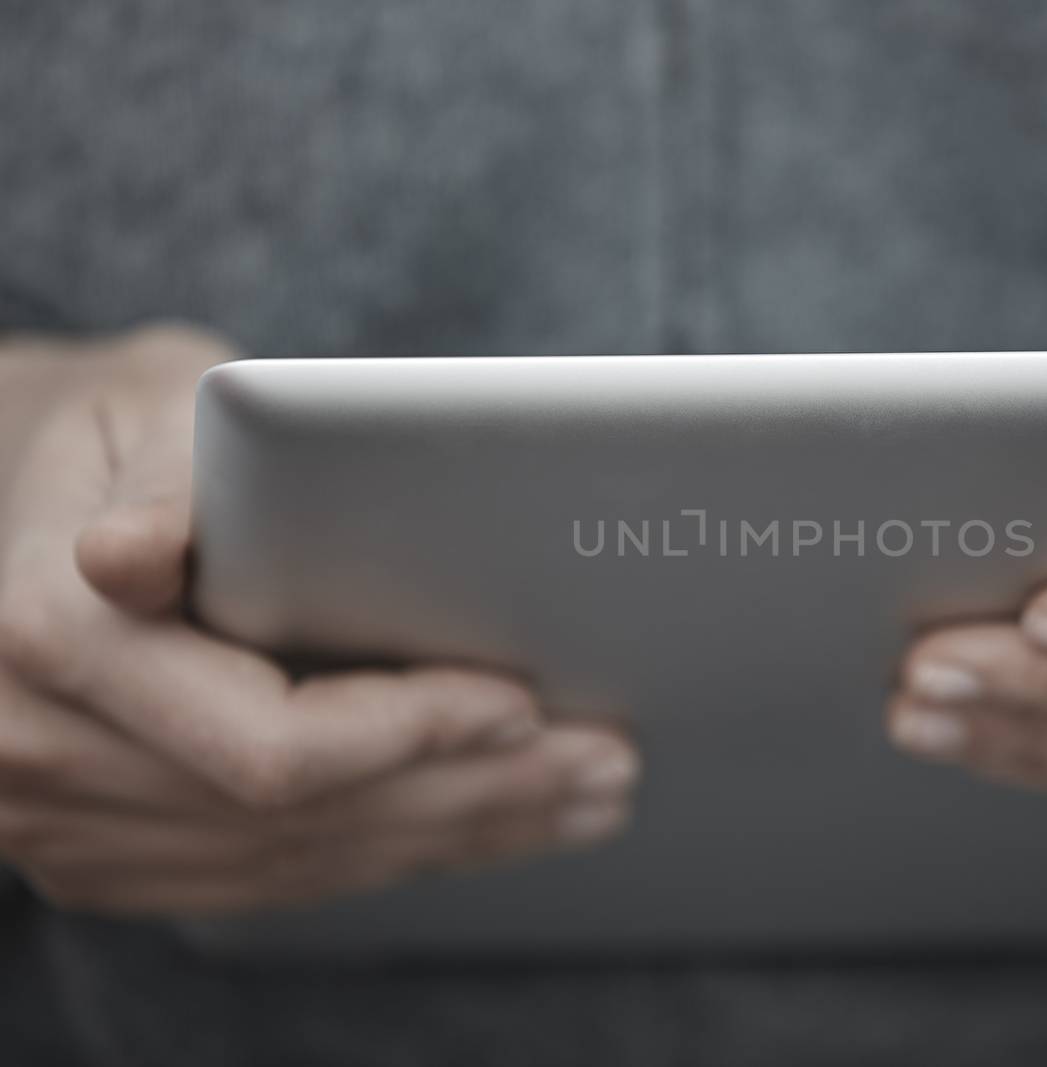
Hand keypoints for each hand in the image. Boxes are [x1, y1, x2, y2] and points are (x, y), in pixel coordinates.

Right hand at [0, 324, 639, 915]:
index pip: (271, 744)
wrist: (30, 495)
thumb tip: (129, 554)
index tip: (523, 704)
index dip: (411, 734)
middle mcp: (38, 755)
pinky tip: (482, 823)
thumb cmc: (121, 431)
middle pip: (306, 821)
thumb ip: (164, 482)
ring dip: (455, 834)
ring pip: (300, 862)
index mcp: (49, 639)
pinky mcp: (104, 851)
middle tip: (604, 766)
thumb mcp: (149, 406)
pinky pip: (268, 876)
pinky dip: (390, 849)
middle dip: (474, 795)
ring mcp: (63, 824)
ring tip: (577, 797)